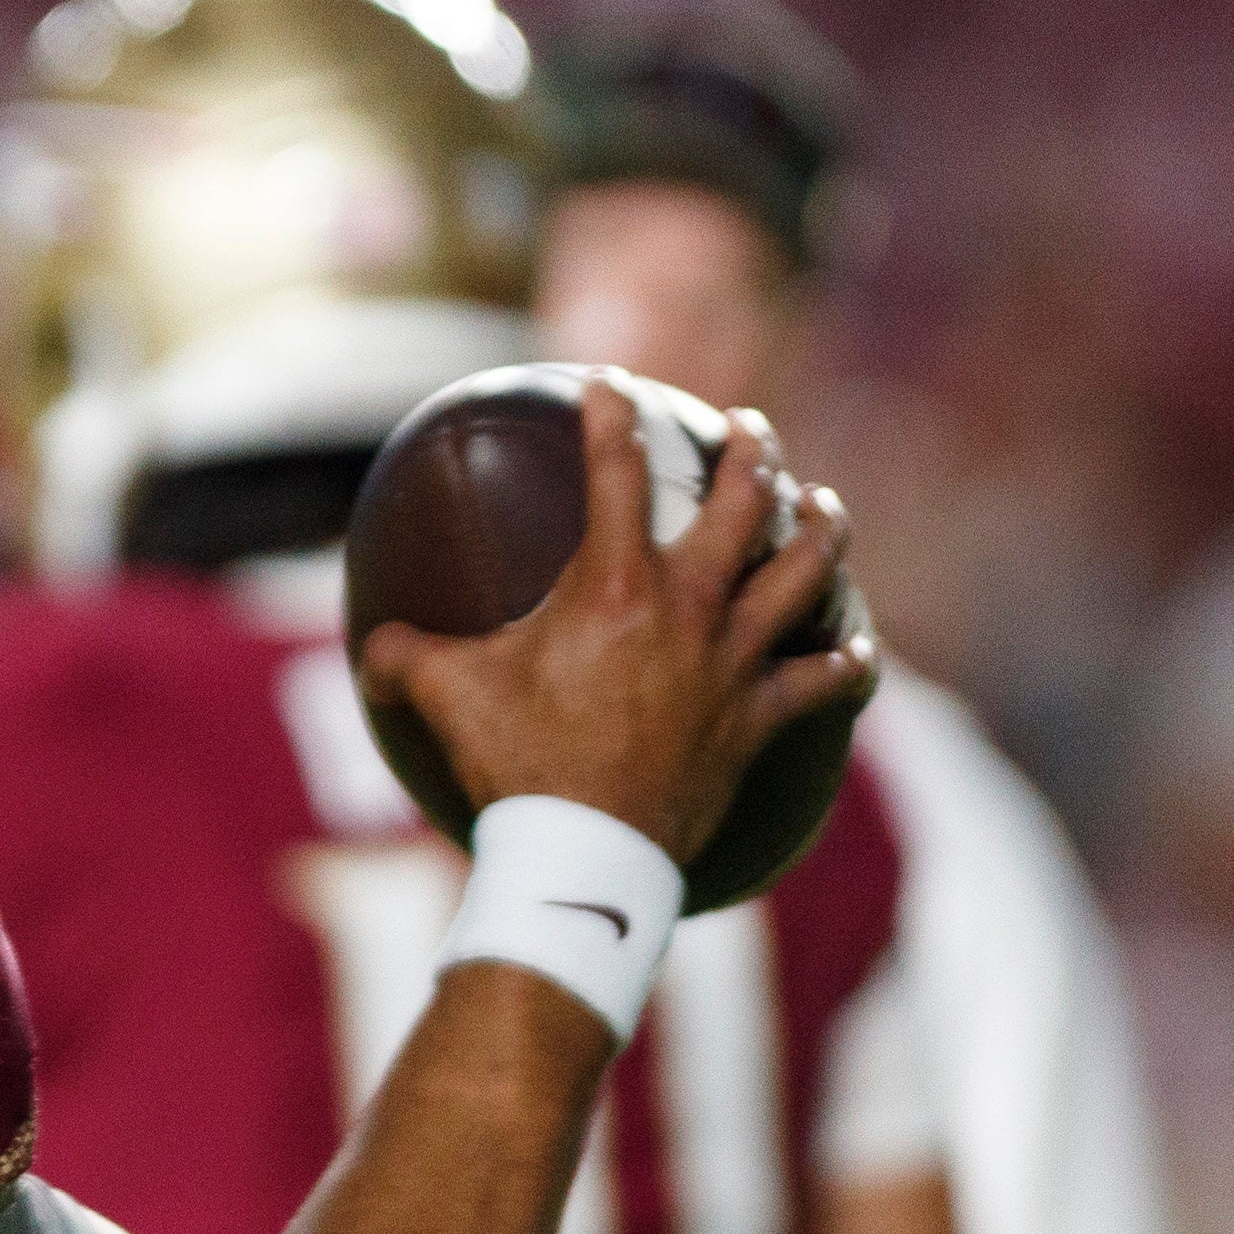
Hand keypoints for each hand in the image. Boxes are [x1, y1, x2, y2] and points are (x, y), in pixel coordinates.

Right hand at [355, 385, 875, 864]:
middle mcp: (687, 607)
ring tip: (821, 504)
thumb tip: (375, 646)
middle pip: (744, 502)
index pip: (617, 470)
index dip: (614, 414)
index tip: (613, 383)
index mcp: (613, 584)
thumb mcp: (443, 696)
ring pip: (805, 573)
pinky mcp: (758, 718)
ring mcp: (732, 662)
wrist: (586, 850)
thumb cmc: (515, 765)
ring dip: (820, 531)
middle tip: (751, 429)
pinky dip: (846, 661)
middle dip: (753, 452)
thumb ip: (406, 656)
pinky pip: (824, 679)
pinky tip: (857, 648)